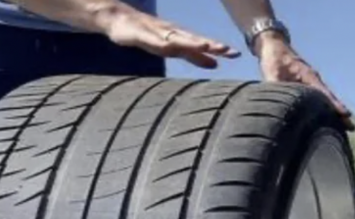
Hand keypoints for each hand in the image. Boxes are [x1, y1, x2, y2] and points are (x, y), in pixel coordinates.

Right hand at [99, 6, 240, 68]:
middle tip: (228, 51)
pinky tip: (169, 45)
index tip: (236, 54)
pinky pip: (153, 39)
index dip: (219, 48)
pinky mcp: (142, 34)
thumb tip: (215, 64)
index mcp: (182, 37)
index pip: (203, 43)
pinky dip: (163, 42)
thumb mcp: (174, 47)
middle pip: (194, 40)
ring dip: (190, 43)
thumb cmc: (148, 33)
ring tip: (205, 47)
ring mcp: (157, 33)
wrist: (118, 18)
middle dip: (211, 46)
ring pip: (176, 39)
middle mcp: (172, 33)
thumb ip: (194, 56)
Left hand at [255, 33, 354, 130]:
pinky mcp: (306, 87)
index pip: (325, 94)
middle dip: (340, 113)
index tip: (346, 115)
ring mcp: (311, 84)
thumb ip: (275, 86)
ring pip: (326, 100)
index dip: (335, 105)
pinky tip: (327, 120)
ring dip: (335, 113)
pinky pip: (319, 99)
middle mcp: (314, 81)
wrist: (274, 46)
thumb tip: (274, 101)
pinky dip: (325, 109)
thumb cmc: (274, 57)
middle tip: (352, 128)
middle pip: (330, 99)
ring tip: (345, 128)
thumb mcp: (272, 71)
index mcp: (309, 76)